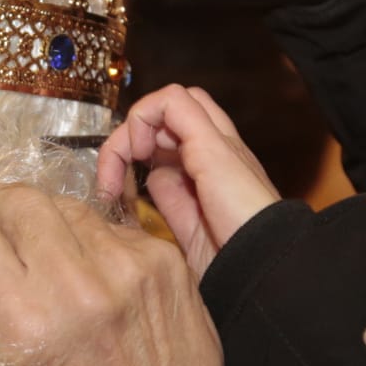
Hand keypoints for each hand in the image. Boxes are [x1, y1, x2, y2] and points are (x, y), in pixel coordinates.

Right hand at [0, 152, 258, 365]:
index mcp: (24, 320)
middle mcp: (76, 286)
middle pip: (19, 202)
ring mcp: (126, 268)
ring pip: (66, 207)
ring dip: (45, 219)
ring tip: (42, 248)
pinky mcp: (164, 262)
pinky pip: (111, 226)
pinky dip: (92, 239)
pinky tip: (91, 270)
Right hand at [97, 85, 281, 277]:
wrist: (255, 263)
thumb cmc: (245, 208)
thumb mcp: (216, 150)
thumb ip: (185, 116)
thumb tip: (149, 107)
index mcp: (213, 134)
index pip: (170, 102)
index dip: (145, 117)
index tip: (139, 148)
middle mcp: (199, 153)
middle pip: (153, 126)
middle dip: (126, 140)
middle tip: (111, 170)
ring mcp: (188, 182)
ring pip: (147, 155)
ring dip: (122, 163)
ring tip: (109, 187)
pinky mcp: (179, 210)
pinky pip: (148, 187)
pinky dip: (129, 188)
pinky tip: (119, 199)